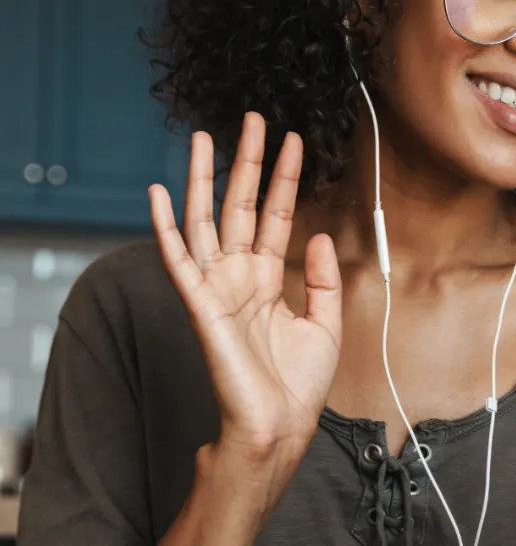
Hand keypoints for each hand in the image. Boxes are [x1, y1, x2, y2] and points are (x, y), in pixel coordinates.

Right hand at [149, 114, 341, 468]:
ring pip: (205, 221)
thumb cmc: (297, 385)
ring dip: (203, 179)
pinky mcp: (202, 306)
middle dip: (246, 163)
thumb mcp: (326, 323)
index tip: (293, 141)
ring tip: (205, 137)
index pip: (275, 215)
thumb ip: (321, 278)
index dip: (284, 179)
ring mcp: (218, 288)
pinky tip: (159, 193)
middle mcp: (239, 276)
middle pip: (239, 206)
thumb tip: (318, 234)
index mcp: (267, 279)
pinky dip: (164, 227)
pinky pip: (179, 260)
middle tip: (252, 119)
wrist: (279, 426)